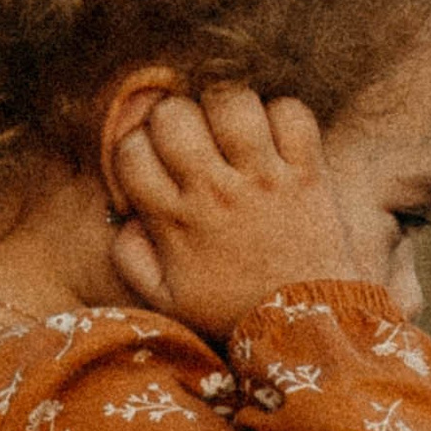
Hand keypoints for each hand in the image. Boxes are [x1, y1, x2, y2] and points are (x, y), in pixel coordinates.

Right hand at [109, 85, 359, 337]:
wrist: (304, 329)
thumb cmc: (232, 311)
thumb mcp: (166, 299)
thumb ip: (130, 257)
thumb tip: (123, 215)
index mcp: (175, 221)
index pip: (130, 150)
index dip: (136, 145)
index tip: (155, 159)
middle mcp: (215, 193)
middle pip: (174, 114)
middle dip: (176, 117)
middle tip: (193, 139)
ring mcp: (264, 179)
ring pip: (232, 101)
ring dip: (228, 107)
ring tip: (235, 131)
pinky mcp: (307, 172)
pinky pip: (292, 112)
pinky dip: (284, 114)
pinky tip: (276, 138)